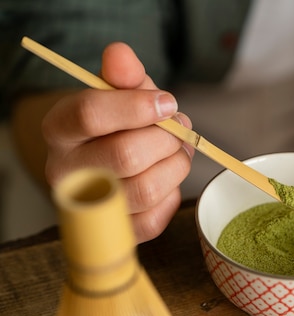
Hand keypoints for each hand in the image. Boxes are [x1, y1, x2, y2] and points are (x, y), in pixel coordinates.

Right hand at [42, 43, 194, 242]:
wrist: (110, 164)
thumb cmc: (119, 125)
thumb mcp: (120, 94)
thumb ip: (123, 75)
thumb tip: (120, 53)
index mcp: (60, 129)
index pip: (91, 113)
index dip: (138, 105)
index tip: (167, 102)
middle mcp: (66, 172)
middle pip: (125, 155)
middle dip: (166, 139)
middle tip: (179, 128)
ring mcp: (91, 206)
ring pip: (146, 189)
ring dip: (176, 165)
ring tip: (179, 151)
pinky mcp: (118, 231)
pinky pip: (156, 217)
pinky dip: (173, 193)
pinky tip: (167, 177)